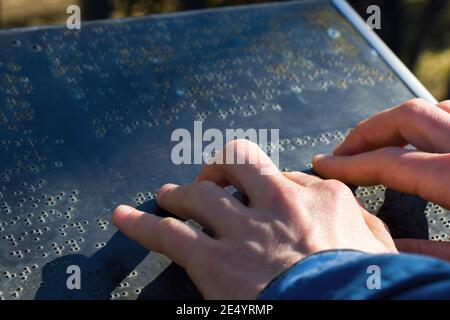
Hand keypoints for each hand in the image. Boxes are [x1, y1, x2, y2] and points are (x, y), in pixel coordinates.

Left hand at [113, 139, 395, 298]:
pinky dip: (140, 224)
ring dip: (180, 194)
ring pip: (198, 195)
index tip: (260, 197)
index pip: (281, 175)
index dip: (266, 185)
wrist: (349, 311)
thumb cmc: (368, 284)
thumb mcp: (378, 245)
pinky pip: (168, 235)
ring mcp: (242, 230)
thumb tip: (346, 210)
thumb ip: (361, 221)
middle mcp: (276, 202)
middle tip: (210, 182)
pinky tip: (120, 216)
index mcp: (318, 196)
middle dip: (219, 170)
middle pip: (236, 164)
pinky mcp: (214, 262)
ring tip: (168, 195)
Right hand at [313, 98, 449, 260]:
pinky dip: (429, 120)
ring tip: (376, 142)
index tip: (324, 165)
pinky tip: (420, 139)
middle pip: (407, 117)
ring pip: (433, 108)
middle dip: (366, 132)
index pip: (389, 161)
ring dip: (398, 122)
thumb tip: (386, 247)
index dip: (349, 163)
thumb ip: (424, 253)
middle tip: (342, 151)